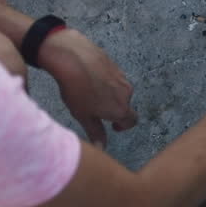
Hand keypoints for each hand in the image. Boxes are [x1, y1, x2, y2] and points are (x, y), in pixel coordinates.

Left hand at [38, 28, 137, 147]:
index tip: (112, 126)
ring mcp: (122, 76)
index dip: (123, 126)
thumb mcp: (84, 116)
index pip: (132, 121)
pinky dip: (105, 81)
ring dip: (109, 94)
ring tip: (89, 94)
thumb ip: (95, 133)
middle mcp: (126, 92)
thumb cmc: (77, 90)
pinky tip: (88, 80)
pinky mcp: (115, 64)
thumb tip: (101, 147)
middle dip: (114, 109)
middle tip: (95, 110)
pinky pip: (113, 77)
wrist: (73, 59)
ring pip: (119, 90)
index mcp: (121, 109)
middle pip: (125, 104)